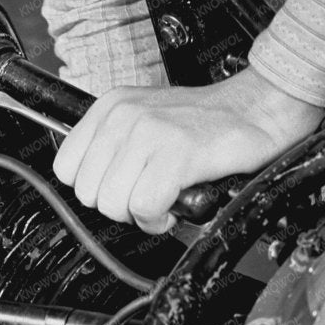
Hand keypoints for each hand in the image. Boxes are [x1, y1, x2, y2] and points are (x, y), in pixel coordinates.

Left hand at [53, 68, 324, 231]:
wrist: (257, 108)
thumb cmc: (206, 121)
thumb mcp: (145, 117)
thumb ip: (114, 145)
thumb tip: (92, 185)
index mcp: (111, 106)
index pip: (66, 168)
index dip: (95, 188)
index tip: (121, 187)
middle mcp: (124, 116)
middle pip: (88, 193)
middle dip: (118, 205)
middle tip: (147, 194)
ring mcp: (149, 133)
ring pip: (113, 204)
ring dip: (140, 214)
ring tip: (163, 198)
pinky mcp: (176, 153)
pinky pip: (145, 207)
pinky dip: (159, 218)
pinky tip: (175, 204)